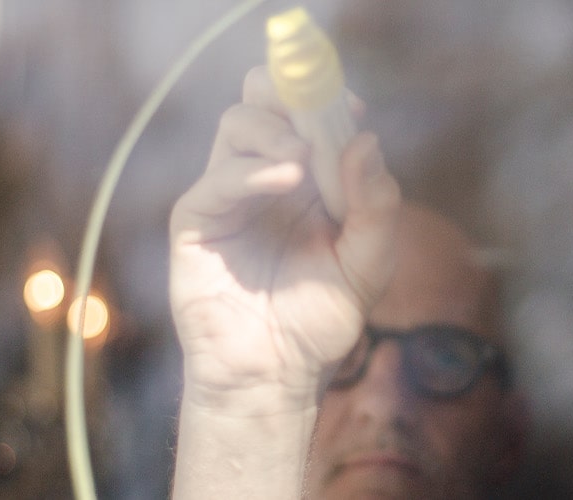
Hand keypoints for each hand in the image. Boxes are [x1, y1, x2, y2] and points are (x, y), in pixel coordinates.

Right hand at [169, 67, 399, 415]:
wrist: (276, 374)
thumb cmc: (319, 321)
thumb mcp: (368, 264)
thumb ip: (375, 206)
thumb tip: (366, 140)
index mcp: (307, 178)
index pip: (308, 112)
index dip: (328, 98)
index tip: (352, 106)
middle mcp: (265, 175)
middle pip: (262, 98)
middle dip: (289, 91)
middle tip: (317, 113)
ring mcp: (229, 195)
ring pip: (236, 124)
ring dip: (274, 129)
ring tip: (304, 159)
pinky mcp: (197, 221)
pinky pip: (217, 180)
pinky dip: (253, 171)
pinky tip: (288, 178)